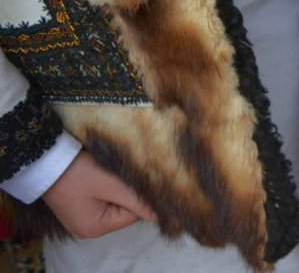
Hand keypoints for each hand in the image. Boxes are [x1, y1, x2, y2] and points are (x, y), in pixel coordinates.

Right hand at [42, 150, 156, 238]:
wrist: (47, 161)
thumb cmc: (79, 173)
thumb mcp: (111, 185)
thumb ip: (136, 201)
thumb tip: (158, 215)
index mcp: (96, 228)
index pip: (134, 215)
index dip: (139, 197)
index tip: (139, 179)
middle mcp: (88, 230)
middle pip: (124, 212)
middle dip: (127, 193)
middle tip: (120, 175)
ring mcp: (83, 220)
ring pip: (115, 205)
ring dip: (117, 190)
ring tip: (109, 175)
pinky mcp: (80, 209)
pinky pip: (103, 202)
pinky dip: (107, 190)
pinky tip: (102, 178)